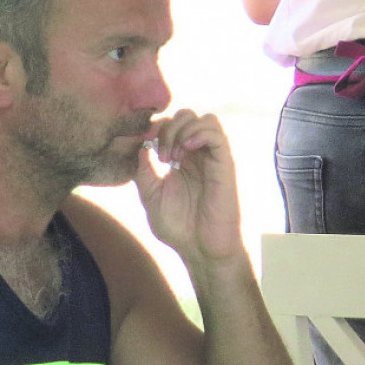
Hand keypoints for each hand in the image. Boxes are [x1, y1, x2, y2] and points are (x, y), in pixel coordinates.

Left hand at [134, 109, 242, 261]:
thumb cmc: (178, 227)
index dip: (156, 128)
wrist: (199, 249)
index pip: (171, 124)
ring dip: (184, 130)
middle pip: (188, 115)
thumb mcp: (150, 196)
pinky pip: (217, 134)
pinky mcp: (224, 165)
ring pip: (205, 119)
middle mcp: (198, 155)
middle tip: (160, 156)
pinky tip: (186, 151)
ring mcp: (212, 158)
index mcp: (180, 160)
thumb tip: (140, 146)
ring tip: (173, 157)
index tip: (145, 149)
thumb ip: (143, 171)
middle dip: (169, 128)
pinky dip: (199, 133)